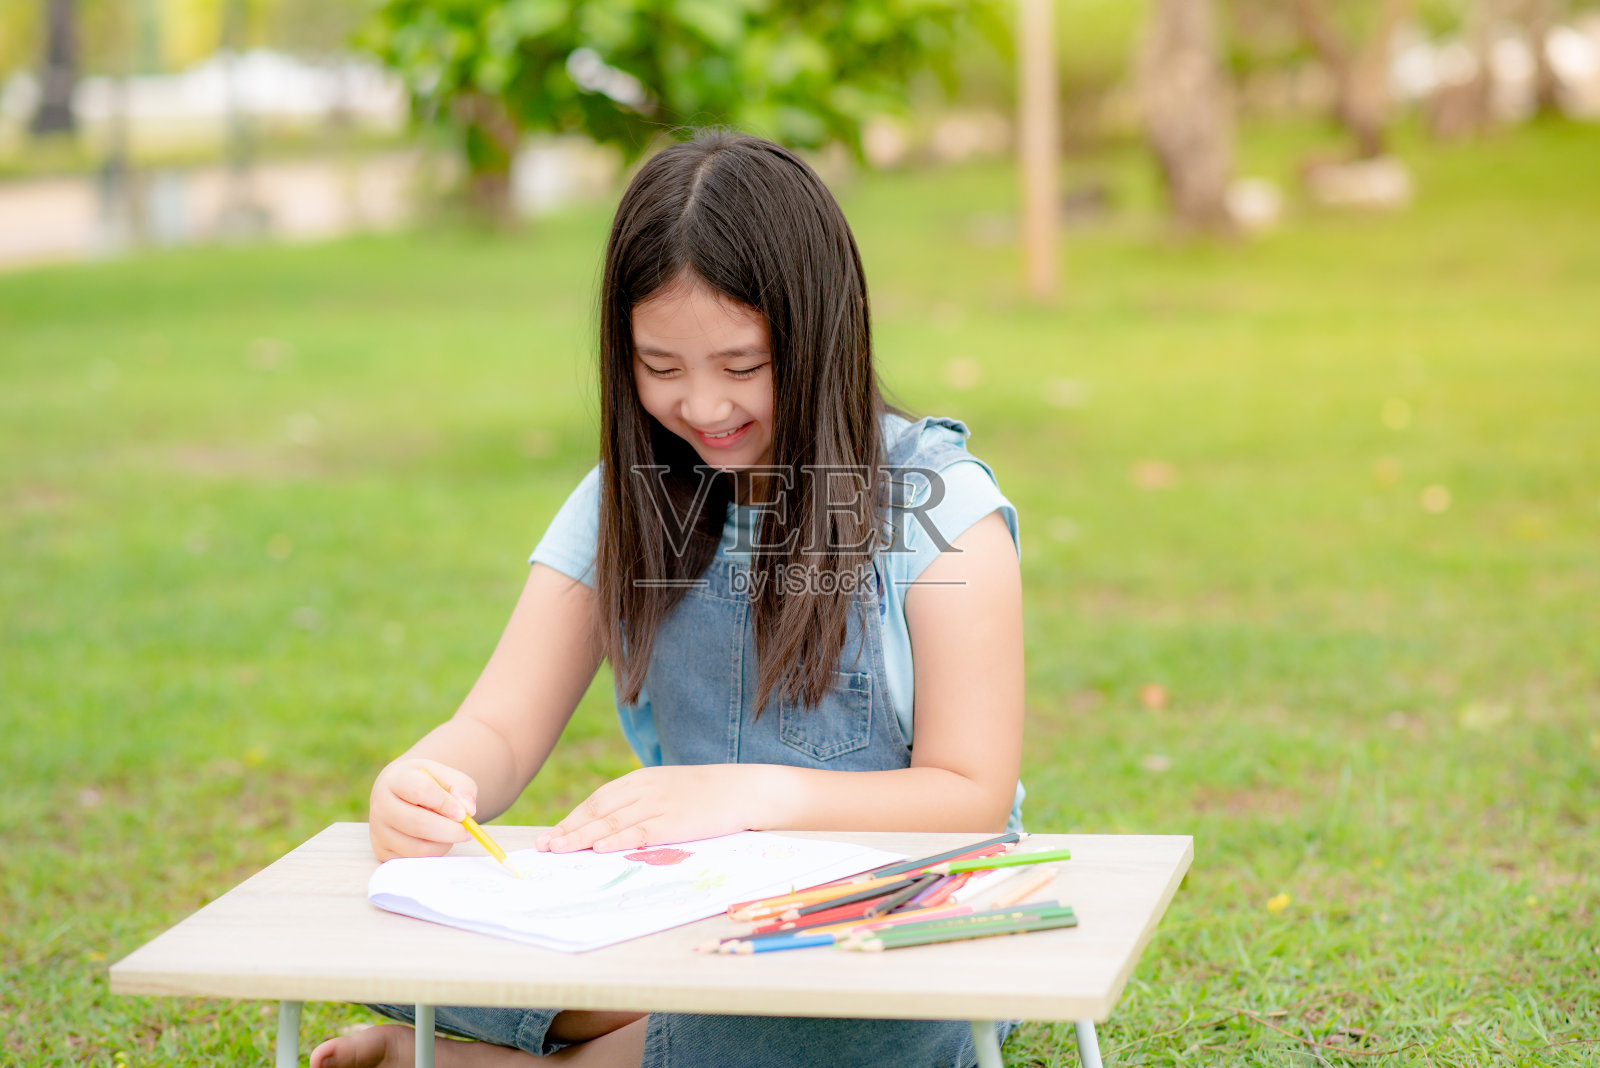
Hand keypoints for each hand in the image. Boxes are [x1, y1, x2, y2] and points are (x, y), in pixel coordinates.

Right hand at [369, 758, 479, 860]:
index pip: (420, 791)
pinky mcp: (382, 851)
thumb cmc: (427, 784)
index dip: (446, 803)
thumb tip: (468, 810)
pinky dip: (433, 853)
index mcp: (395, 779)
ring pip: (417, 847)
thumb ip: (462, 787)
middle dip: (449, 830)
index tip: (463, 813)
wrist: (401, 794)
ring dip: (443, 843)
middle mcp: (381, 806)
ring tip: (452, 834)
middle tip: (467, 831)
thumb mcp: (445, 776)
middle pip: (418, 823)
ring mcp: (378, 831)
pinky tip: (438, 841)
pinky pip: (414, 860)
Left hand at [536, 765, 769, 852]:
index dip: (574, 818)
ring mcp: (658, 805)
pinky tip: (599, 848)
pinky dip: (617, 840)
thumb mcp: (669, 790)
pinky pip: (639, 833)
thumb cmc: (707, 795)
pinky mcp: (674, 822)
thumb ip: (642, 803)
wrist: (744, 790)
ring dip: (582, 837)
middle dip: (569, 829)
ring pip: (612, 822)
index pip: (598, 801)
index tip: (553, 834)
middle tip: (545, 846)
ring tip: (559, 849)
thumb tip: (614, 827)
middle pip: (598, 811)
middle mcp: (645, 790)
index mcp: (642, 780)